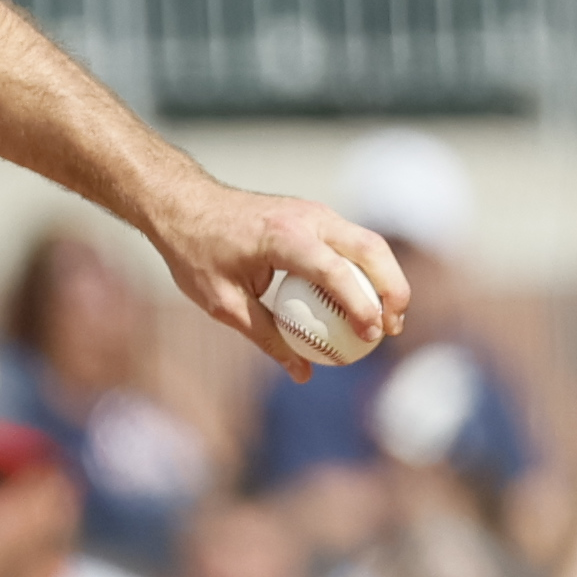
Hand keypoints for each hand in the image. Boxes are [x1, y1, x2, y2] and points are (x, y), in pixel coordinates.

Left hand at [146, 178, 406, 373]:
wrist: (183, 203)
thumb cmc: (196, 252)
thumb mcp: (223, 303)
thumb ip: (267, 337)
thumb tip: (302, 373)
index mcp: (283, 236)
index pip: (336, 271)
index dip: (360, 306)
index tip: (370, 337)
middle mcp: (307, 216)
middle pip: (371, 249)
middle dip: (393, 290)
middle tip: (391, 330)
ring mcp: (314, 211)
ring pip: (368, 242)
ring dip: (386, 278)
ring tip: (387, 320)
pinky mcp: (315, 214)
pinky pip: (352, 241)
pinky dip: (367, 269)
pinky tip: (364, 300)